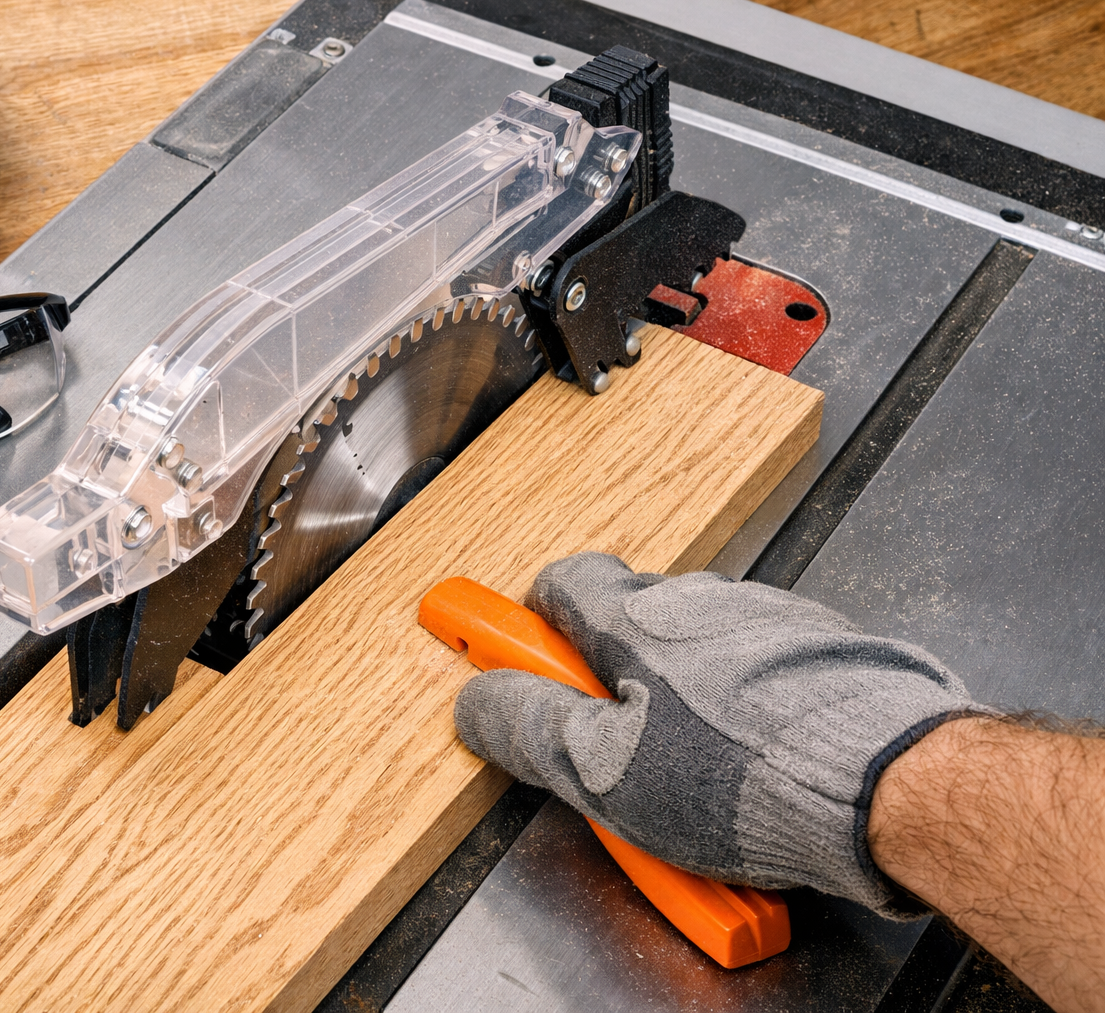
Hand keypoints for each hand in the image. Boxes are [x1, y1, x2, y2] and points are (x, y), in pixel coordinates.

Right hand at [452, 551, 984, 915]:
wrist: (895, 785)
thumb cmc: (748, 777)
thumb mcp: (604, 772)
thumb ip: (529, 728)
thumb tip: (477, 700)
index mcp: (637, 618)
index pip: (556, 585)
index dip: (524, 624)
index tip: (505, 654)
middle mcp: (702, 601)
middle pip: (628, 622)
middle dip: (608, 681)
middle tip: (606, 751)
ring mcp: (769, 621)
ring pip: (697, 652)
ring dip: (681, 703)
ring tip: (694, 781)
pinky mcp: (825, 652)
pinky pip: (760, 675)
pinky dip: (744, 716)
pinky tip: (753, 773)